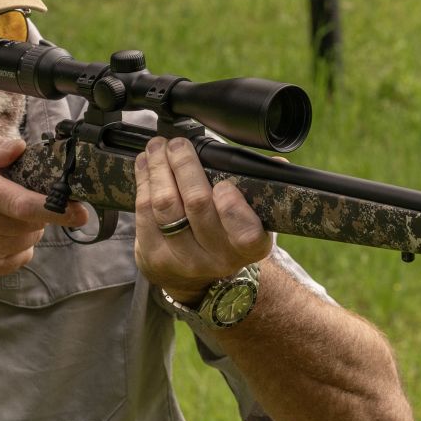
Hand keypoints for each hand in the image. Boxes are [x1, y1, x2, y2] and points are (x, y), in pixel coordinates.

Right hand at [0, 134, 87, 279]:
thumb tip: (20, 149)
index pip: (22, 205)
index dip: (57, 208)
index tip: (81, 209)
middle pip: (33, 223)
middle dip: (40, 208)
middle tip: (21, 193)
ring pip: (30, 239)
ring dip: (29, 224)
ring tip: (3, 210)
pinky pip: (21, 256)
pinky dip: (20, 242)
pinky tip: (0, 229)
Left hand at [133, 137, 272, 302]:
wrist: (197, 276)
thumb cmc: (226, 232)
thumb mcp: (252, 217)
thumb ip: (259, 188)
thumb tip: (277, 164)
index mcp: (250, 247)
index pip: (245, 232)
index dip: (232, 207)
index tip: (224, 184)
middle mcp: (218, 258)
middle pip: (197, 205)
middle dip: (185, 166)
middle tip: (178, 144)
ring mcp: (184, 261)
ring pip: (165, 205)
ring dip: (158, 168)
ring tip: (158, 147)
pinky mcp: (154, 258)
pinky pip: (144, 212)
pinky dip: (143, 181)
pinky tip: (145, 164)